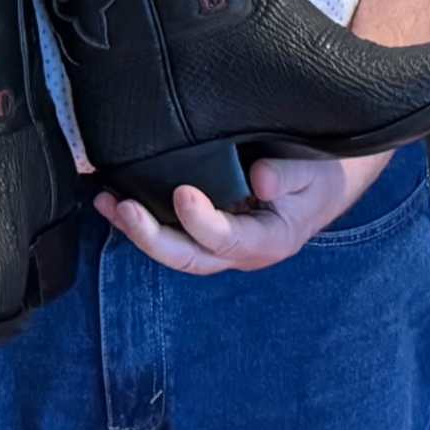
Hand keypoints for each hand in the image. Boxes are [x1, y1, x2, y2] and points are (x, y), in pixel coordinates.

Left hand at [95, 152, 386, 275]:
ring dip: (136, 230)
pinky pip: (169, 232)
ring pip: (173, 249)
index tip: (183, 193)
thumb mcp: (315, 172)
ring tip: (106, 202)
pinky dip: (139, 219)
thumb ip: (290, 176)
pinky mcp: (204, 229)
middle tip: (125, 208)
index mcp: (268, 240)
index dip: (202, 222)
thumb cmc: (319, 176)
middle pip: (189, 257)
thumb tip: (260, 180)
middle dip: (152, 237)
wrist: (323, 184)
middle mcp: (238, 251)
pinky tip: (111, 200)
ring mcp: (218, 245)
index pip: (229, 240)